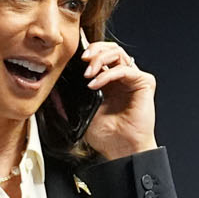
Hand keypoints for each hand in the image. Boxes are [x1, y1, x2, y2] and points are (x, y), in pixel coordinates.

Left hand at [78, 39, 156, 158]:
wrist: (122, 149)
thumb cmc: (107, 135)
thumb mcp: (81, 113)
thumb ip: (70, 101)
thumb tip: (54, 92)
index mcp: (109, 81)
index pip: (100, 55)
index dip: (89, 51)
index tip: (74, 57)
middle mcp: (122, 77)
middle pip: (110, 48)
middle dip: (95, 49)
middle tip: (83, 59)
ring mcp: (133, 78)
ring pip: (118, 53)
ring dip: (100, 59)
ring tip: (88, 74)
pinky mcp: (144, 83)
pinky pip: (125, 69)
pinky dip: (107, 74)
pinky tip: (95, 84)